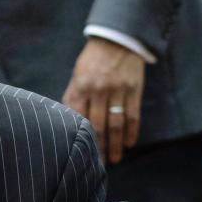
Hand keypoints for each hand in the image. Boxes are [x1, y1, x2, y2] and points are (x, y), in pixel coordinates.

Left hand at [62, 37, 145, 163]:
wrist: (117, 38)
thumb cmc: (93, 59)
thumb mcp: (78, 74)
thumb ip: (73, 95)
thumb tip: (67, 119)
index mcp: (81, 86)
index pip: (79, 118)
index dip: (81, 137)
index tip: (81, 153)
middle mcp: (99, 90)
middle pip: (98, 125)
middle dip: (99, 147)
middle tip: (99, 163)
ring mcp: (118, 90)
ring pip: (116, 124)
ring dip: (115, 144)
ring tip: (115, 158)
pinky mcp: (134, 89)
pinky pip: (133, 115)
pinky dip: (132, 131)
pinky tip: (129, 143)